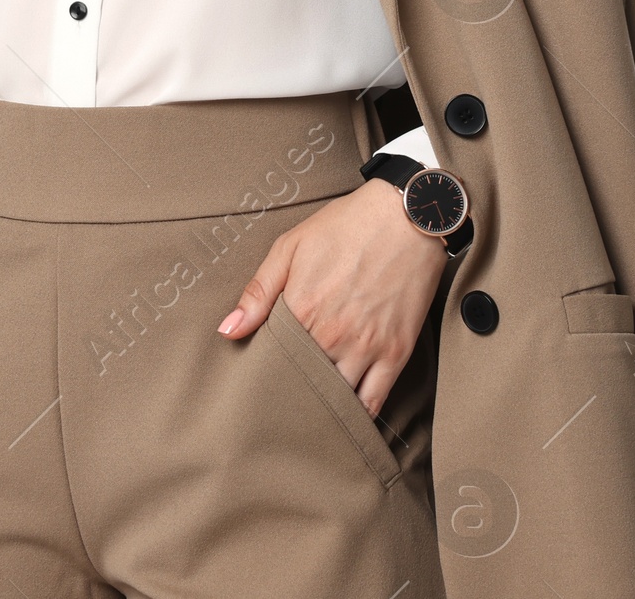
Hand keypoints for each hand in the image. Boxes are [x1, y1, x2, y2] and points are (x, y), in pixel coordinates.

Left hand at [215, 179, 446, 417]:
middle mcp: (332, 335)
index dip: (264, 373)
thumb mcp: (291, 245)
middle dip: (290, 395)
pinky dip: (358, 417)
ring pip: (336, 399)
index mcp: (302, 309)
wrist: (406, 215)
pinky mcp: (396, 352)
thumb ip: (258, 291)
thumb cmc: (346, 226)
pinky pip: (374, 401)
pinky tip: (345, 418)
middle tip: (280, 404)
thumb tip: (228, 331)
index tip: (258, 381)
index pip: (273, 360)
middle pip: (303, 384)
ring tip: (309, 412)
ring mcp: (366, 347)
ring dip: (321, 408)